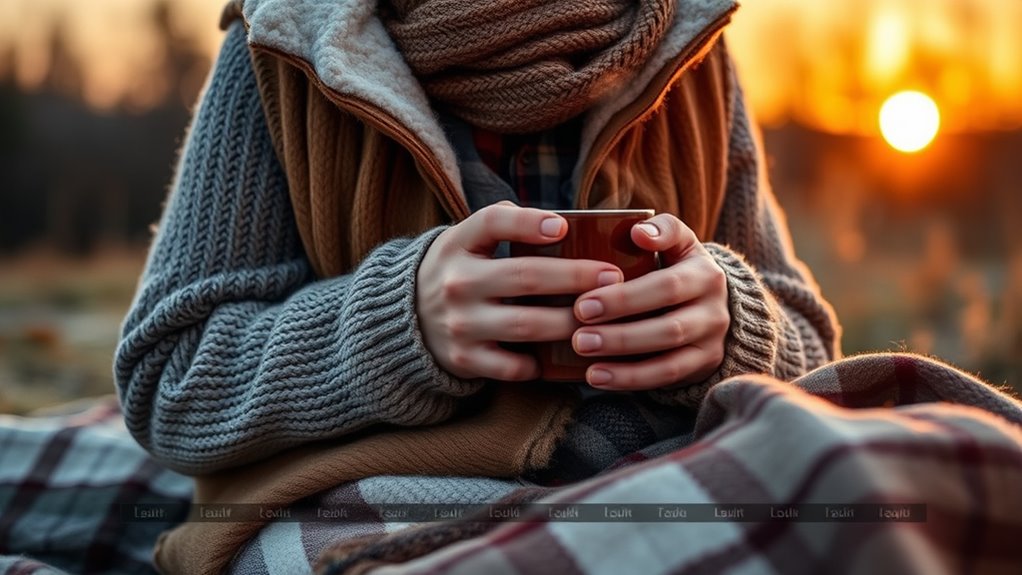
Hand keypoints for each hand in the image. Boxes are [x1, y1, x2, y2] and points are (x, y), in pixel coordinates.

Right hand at [417, 202, 623, 380]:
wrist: (408, 318)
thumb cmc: (462, 271)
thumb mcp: (468, 241)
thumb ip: (506, 224)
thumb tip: (567, 222)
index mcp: (459, 245)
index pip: (492, 223)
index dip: (528, 223)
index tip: (562, 227)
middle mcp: (458, 282)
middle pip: (525, 276)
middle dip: (575, 277)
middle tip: (613, 277)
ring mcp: (459, 323)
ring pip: (526, 325)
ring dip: (570, 322)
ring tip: (602, 318)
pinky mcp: (464, 359)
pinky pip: (513, 366)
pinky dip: (542, 363)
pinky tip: (566, 354)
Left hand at [570, 214, 729, 389]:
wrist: (711, 308)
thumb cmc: (677, 270)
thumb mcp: (678, 245)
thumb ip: (661, 230)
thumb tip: (638, 231)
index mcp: (704, 271)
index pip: (667, 283)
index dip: (628, 293)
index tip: (586, 297)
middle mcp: (713, 307)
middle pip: (667, 321)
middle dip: (620, 323)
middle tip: (577, 319)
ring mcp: (711, 339)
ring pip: (668, 351)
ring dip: (621, 350)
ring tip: (581, 347)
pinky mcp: (703, 365)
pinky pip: (666, 376)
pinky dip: (629, 378)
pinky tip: (596, 376)